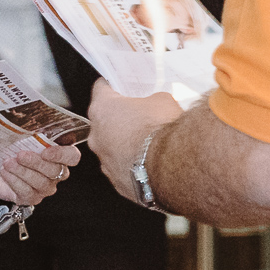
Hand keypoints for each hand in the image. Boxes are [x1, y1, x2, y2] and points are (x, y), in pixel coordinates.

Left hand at [0, 137, 80, 206]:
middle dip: (36, 163)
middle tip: (20, 155)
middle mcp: (57, 173)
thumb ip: (30, 131)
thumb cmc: (12, 149)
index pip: (72, 156)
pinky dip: (14, 181)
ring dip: (22, 171)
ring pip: (41, 183)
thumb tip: (27, 119)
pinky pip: (27, 192)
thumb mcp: (21, 137)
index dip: (62, 155)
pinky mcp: (32, 198)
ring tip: (8, 162)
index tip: (45, 151)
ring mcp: (46, 187)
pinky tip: (5, 172)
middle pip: (56, 171)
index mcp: (59, 154)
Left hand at [88, 79, 183, 201]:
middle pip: (105, 122)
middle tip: (141, 118)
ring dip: (126, 145)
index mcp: (103, 109)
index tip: (118, 86)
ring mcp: (104, 162)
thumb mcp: (163, 101)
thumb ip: (152, 100)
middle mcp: (97, 136)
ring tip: (150, 145)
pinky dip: (134, 166)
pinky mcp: (116, 182)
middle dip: (121, 119)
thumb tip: (156, 105)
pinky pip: (123, 170)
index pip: (100, 89)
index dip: (112, 86)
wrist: (173, 165)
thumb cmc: (162, 130)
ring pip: (112, 148)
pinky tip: (152, 163)